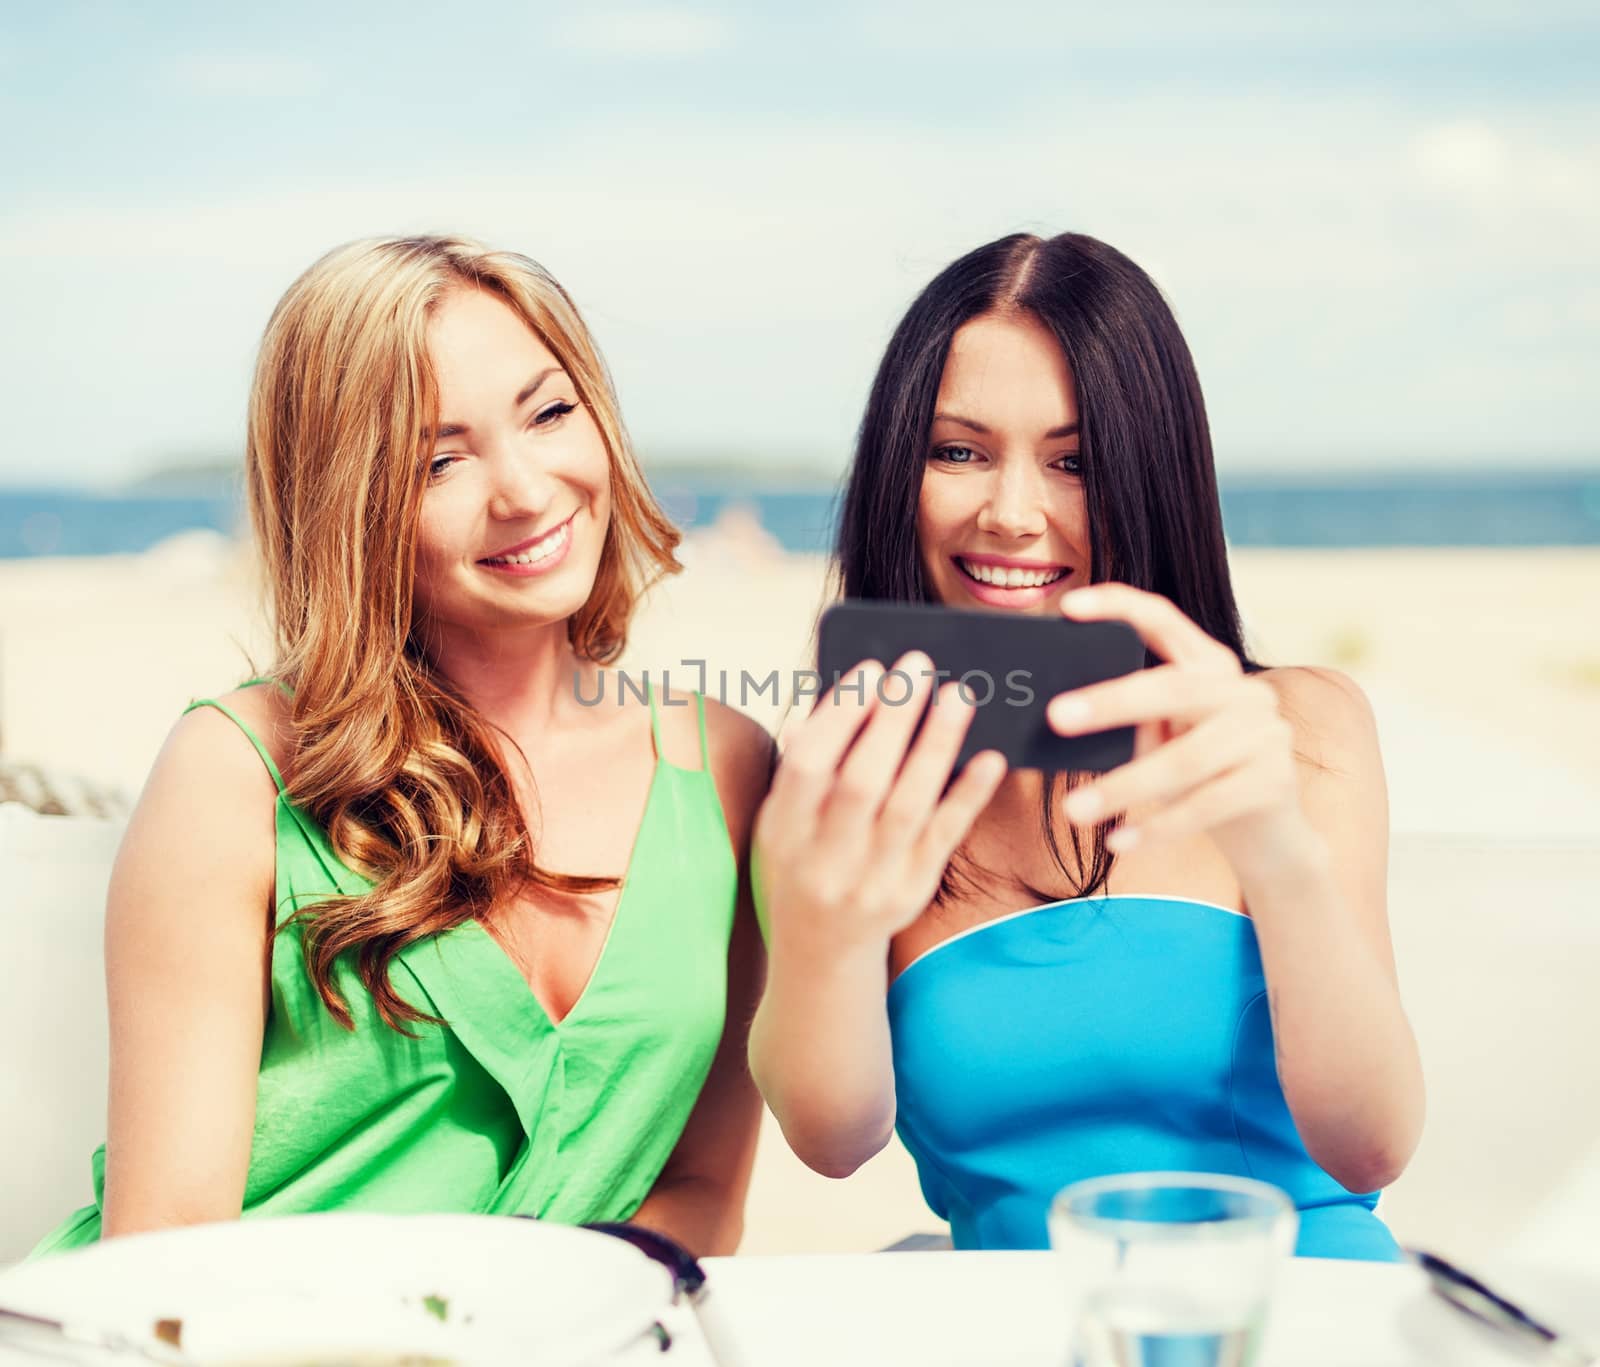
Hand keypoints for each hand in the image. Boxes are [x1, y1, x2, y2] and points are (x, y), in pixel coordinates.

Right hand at [754, 653, 1006, 957]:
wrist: (822, 949)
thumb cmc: (803, 862)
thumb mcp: (782, 821)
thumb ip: (801, 766)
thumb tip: (825, 702)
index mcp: (784, 832)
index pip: (808, 767)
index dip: (839, 715)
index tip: (870, 669)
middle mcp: (826, 859)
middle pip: (863, 782)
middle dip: (893, 718)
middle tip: (917, 667)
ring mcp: (872, 878)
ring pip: (909, 804)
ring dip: (936, 745)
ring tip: (957, 695)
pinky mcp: (913, 889)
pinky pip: (945, 837)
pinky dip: (967, 796)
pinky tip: (988, 758)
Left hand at [1046, 584, 1316, 881]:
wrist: (1269, 836)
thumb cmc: (1197, 780)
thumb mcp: (1159, 742)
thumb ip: (1125, 722)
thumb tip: (1055, 717)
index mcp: (1210, 666)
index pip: (1165, 619)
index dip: (1119, 606)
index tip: (1068, 608)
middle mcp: (1244, 691)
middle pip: (1174, 687)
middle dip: (1110, 702)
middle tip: (1055, 716)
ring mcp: (1266, 733)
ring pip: (1186, 758)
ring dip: (1124, 787)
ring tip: (1074, 810)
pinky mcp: (1274, 781)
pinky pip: (1207, 805)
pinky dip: (1158, 827)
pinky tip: (1119, 842)